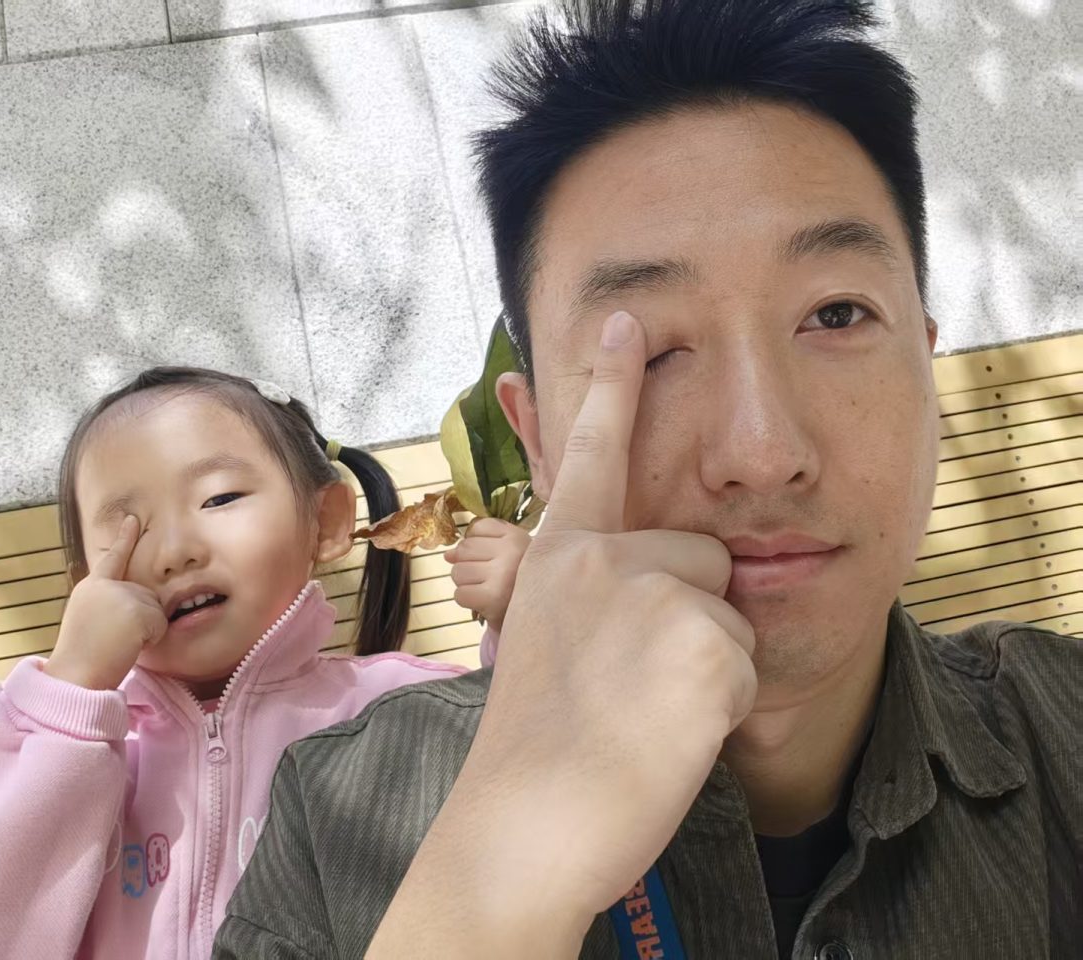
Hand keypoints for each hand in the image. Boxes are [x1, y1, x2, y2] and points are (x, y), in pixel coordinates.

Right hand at [45, 516, 168, 690]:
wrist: (74, 676)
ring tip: (116, 644)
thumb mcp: (91, 621)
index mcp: (91, 588)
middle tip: (112, 641)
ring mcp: (120, 595)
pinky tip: (126, 646)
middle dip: (140, 621)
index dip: (124, 538)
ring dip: (145, 633)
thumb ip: (111, 605)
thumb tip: (142, 606)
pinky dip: (150, 640)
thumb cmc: (83, 659)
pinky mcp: (135, 609)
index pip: (112, 558)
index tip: (133, 518)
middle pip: (146, 597)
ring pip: (155, 611)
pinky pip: (160, 624)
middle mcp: (105, 585)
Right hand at [369, 312, 756, 956]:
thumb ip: (590, 591)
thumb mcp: (546, 643)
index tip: (626, 318)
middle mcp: (603, 556)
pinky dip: (718, 709)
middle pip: (701, 556)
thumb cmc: (533, 748)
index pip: (592, 450)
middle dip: (691, 614)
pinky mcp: (704, 642)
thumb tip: (654, 576)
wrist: (523, 824)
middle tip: (629, 687)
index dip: (610, 382)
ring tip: (640, 715)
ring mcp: (652, 592)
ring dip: (704, 669)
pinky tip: (663, 734)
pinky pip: (745, 665)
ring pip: (728, 614)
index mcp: (560, 553)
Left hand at [445, 518, 530, 631]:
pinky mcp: (493, 598)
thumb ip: (480, 546)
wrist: (538, 617)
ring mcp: (503, 574)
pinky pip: (459, 594)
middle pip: (464, 549)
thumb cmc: (519, 583)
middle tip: (490, 579)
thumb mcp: (509, 555)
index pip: (477, 527)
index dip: (478, 545)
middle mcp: (512, 551)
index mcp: (517, 536)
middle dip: (468, 565)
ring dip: (467, 584)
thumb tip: (448, 555)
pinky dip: (468, 601)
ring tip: (488, 591)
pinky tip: (485, 603)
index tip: (494, 559)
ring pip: (458, 572)